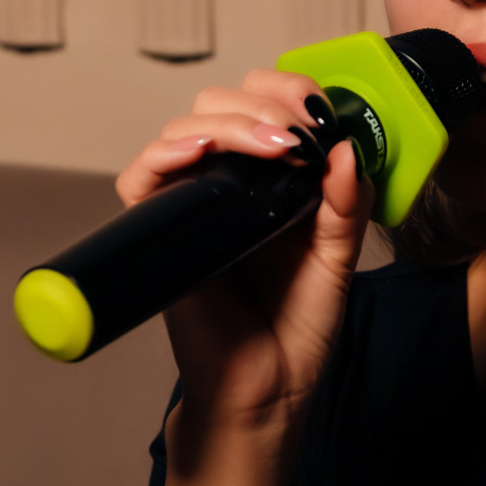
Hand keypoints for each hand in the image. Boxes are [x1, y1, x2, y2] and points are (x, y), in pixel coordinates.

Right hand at [115, 69, 372, 432]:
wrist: (266, 391)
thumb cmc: (295, 332)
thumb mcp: (337, 260)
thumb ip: (345, 206)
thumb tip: (345, 148)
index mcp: (270, 184)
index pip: (263, 108)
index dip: (288, 94)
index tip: (320, 111)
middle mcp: (226, 186)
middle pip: (220, 105)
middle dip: (263, 103)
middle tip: (297, 133)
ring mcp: (190, 206)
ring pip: (185, 129)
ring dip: (230, 123)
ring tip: (273, 147)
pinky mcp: (158, 232)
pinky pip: (140, 176)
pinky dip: (165, 153)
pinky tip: (199, 152)